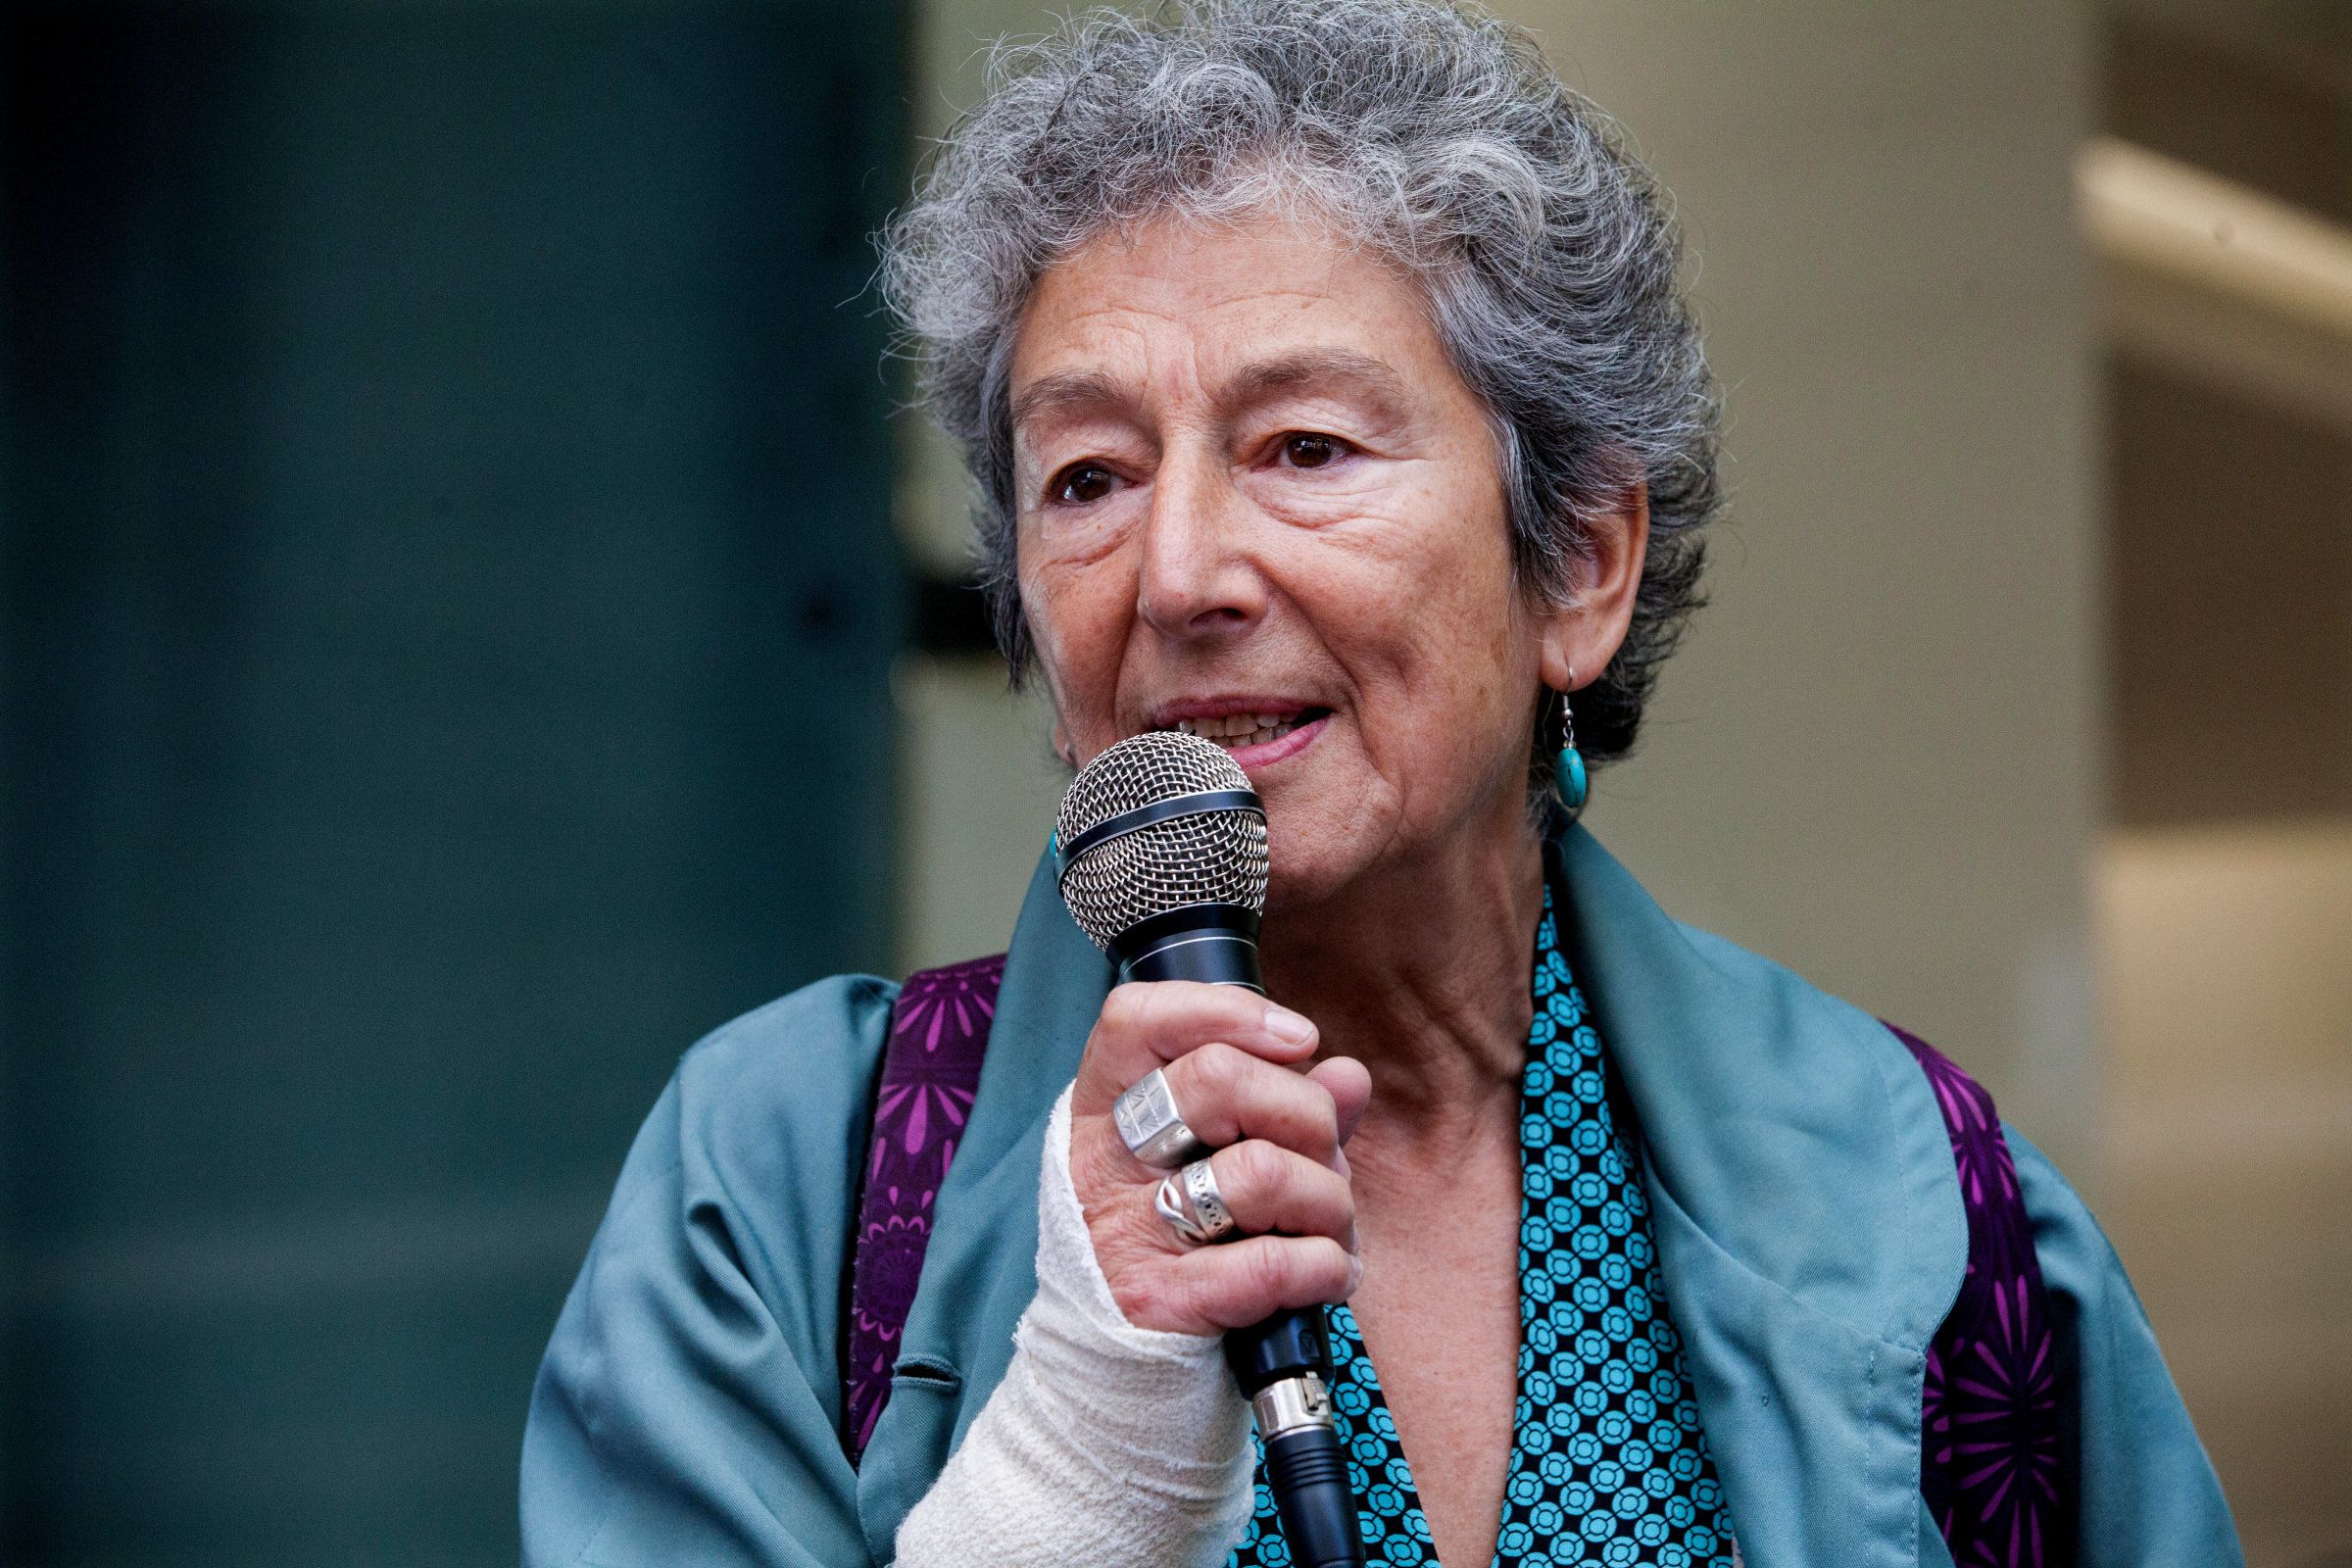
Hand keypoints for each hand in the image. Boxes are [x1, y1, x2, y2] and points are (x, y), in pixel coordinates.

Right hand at [1066, 981, 1372, 1336]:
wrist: (1121, 1370)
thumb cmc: (1181, 1245)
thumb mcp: (1213, 1161)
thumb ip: (1284, 1110)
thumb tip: (1348, 1074)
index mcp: (1104, 1108)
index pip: (1136, 1019)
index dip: (1227, 1012)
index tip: (1297, 1038)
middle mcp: (1104, 1161)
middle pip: (1216, 1079)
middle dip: (1307, 1113)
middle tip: (1323, 1153)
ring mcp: (1126, 1232)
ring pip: (1261, 1170)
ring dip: (1329, 1199)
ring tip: (1329, 1224)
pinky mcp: (1161, 1303)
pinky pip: (1273, 1264)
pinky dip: (1327, 1265)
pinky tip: (1330, 1273)